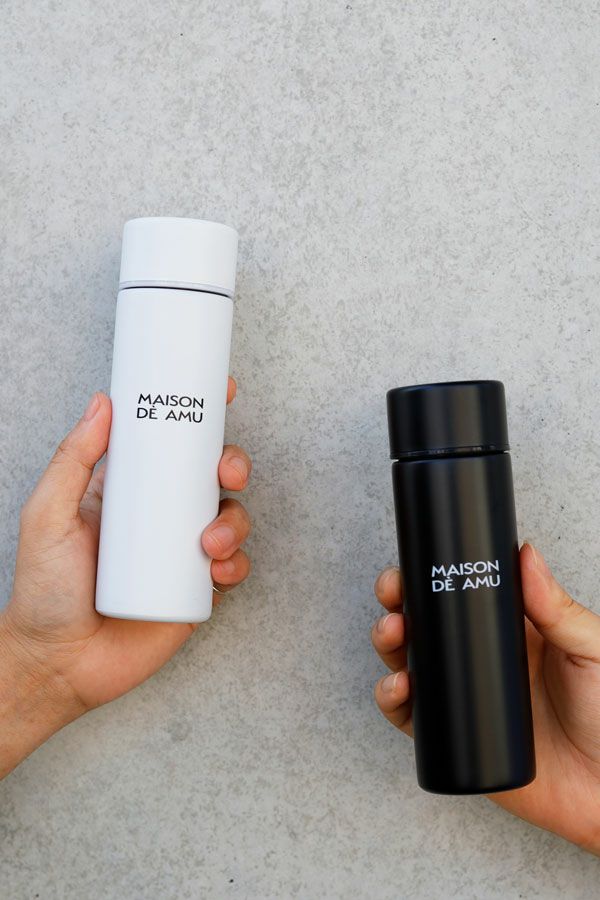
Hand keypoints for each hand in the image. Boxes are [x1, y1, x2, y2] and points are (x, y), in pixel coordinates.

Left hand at [0, 378, 250, 777]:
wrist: (58, 663)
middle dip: (233, 465)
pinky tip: (217, 570)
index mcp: (130, 490)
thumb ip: (72, 459)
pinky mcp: (195, 591)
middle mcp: (161, 516)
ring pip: (231, 519)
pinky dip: (236, 564)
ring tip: (209, 543)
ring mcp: (181, 553)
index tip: (221, 393)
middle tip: (226, 473)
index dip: (201, 417)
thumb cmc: (44, 590)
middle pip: (213, 476)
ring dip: (236, 522)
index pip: (171, 443)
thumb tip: (103, 403)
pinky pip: (233, 568)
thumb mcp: (47, 514)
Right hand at [371, 545, 599, 854]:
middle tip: (393, 595)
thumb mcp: (589, 651)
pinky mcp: (452, 735)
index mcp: (506, 632)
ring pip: (408, 662)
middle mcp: (477, 660)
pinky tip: (399, 686)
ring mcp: (462, 696)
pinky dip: (392, 699)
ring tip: (392, 634)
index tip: (411, 565)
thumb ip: (558, 608)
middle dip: (396, 605)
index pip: (457, 595)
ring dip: (388, 644)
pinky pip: (409, 716)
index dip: (427, 578)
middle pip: (422, 624)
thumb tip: (527, 555)